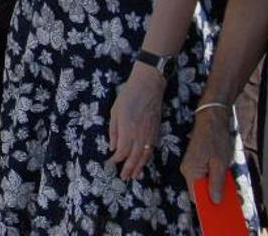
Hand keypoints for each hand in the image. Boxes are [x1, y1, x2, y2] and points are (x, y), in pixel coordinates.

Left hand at [107, 64, 165, 180]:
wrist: (149, 88)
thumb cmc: (128, 97)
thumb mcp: (114, 112)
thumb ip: (113, 131)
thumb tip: (112, 147)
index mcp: (127, 131)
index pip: (122, 151)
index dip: (116, 159)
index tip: (111, 163)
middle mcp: (139, 136)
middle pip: (134, 158)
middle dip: (128, 169)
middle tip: (123, 178)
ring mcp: (150, 136)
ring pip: (144, 156)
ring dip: (139, 167)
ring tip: (134, 176)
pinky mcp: (156, 133)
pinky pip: (151, 150)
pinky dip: (146, 159)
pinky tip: (143, 163)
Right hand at [181, 105, 231, 203]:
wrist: (211, 119)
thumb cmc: (215, 139)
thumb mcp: (220, 164)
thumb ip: (217, 183)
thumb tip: (215, 201)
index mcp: (191, 171)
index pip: (196, 196)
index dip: (208, 203)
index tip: (222, 208)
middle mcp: (188, 170)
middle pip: (201, 190)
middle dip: (216, 195)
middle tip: (233, 196)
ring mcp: (192, 166)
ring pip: (204, 183)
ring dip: (218, 186)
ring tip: (232, 184)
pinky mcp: (197, 162)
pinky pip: (206, 176)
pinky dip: (216, 178)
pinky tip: (226, 176)